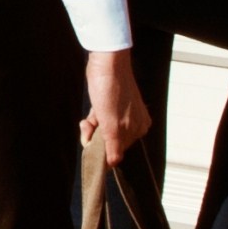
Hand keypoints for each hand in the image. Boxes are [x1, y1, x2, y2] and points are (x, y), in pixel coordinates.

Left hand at [80, 46, 148, 165]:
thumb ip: (113, 148)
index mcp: (139, 129)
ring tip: (87, 120)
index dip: (103, 148)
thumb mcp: (112, 125)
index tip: (92, 142)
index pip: (118, 151)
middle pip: (109, 141)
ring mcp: (122, 113)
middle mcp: (133, 122)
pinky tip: (89, 115)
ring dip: (90, 128)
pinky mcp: (110, 105)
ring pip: (102, 131)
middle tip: (89, 126)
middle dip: (95, 136)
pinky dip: (91, 120)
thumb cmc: (112, 91)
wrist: (106, 63)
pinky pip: (99, 120)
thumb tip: (113, 165)